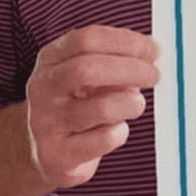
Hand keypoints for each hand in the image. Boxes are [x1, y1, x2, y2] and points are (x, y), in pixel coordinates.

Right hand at [25, 25, 159, 189]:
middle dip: (131, 69)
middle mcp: (42, 88)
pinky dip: (120, 132)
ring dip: (130, 102)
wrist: (47, 151)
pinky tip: (117, 130)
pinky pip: (103, 140)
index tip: (153, 49)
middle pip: (87, 69)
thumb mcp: (91, 74)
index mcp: (51, 59)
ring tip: (137, 103)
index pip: (87, 39)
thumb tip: (152, 51)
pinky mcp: (56, 156)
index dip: (126, 41)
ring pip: (100, 107)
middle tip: (154, 75)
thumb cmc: (79, 103)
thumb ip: (117, 60)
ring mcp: (45, 123)